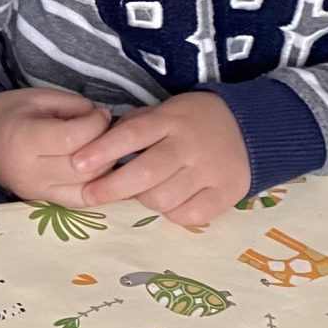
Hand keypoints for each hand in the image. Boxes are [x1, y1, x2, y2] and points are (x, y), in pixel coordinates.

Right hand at [0, 88, 110, 205]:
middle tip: (106, 131)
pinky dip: (95, 186)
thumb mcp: (39, 97)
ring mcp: (34, 191)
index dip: (96, 125)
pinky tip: (97, 169)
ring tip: (102, 149)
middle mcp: (28, 172)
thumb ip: (75, 106)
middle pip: (84, 168)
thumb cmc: (8, 111)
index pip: (73, 139)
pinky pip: (79, 200)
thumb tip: (105, 121)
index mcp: (23, 140)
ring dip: (104, 169)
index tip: (101, 114)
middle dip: (105, 147)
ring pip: (87, 188)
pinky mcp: (40, 201)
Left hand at [72, 90, 249, 225]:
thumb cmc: (191, 122)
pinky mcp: (228, 192)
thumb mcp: (164, 112)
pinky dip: (174, 213)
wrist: (250, 127)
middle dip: (111, 187)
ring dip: (145, 200)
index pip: (133, 134)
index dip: (103, 150)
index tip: (77, 163)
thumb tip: (94, 146)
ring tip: (144, 191)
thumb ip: (133, 127)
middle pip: (145, 173)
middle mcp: (190, 145)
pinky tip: (172, 201)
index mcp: (171, 120)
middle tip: (90, 195)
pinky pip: (190, 215)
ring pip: (163, 199)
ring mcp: (211, 170)